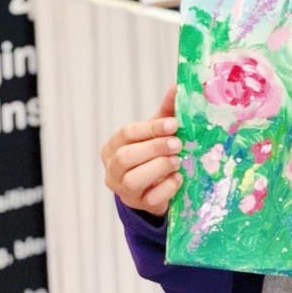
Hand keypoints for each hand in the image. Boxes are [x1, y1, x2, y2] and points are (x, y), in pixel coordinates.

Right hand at [101, 85, 182, 216]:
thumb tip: (178, 86)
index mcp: (114, 146)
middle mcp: (113, 169)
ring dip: (158, 168)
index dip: (150, 129)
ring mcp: (124, 190)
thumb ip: (166, 112)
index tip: (173, 124)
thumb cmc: (154, 153)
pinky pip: (150, 199)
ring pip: (132, 180)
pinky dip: (167, 188)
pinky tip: (178, 178)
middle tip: (178, 144)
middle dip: (154, 148)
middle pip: (125, 157)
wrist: (156, 187)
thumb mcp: (158, 132)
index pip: (126, 133)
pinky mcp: (139, 206)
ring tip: (177, 161)